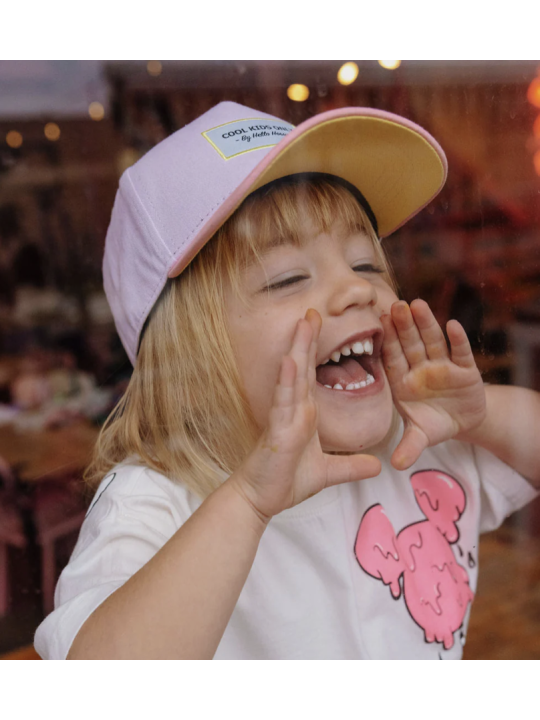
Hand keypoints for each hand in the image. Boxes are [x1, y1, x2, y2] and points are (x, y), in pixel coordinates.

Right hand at [229, 309, 380, 520]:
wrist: (260, 499)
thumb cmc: (285, 482)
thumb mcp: (328, 472)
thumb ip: (351, 466)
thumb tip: (377, 466)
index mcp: (305, 414)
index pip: (311, 376)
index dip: (315, 351)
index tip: (321, 326)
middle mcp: (294, 410)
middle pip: (302, 367)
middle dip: (307, 339)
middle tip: (312, 310)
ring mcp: (284, 417)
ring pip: (293, 377)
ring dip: (298, 349)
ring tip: (303, 322)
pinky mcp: (277, 430)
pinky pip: (283, 401)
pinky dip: (287, 380)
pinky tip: (290, 360)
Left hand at [381, 299, 485, 470]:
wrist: (463, 422)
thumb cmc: (433, 423)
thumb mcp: (421, 436)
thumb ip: (409, 447)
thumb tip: (397, 466)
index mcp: (403, 381)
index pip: (393, 358)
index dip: (387, 342)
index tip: (378, 324)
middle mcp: (420, 369)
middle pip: (410, 344)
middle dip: (403, 326)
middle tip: (394, 305)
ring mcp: (442, 366)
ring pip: (432, 342)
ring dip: (426, 324)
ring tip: (418, 305)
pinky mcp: (465, 369)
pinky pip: (460, 353)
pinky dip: (457, 340)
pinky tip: (453, 325)